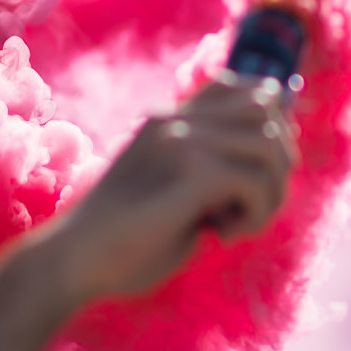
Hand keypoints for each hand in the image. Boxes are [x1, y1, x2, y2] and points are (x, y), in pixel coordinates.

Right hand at [0, 75, 297, 350]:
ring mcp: (179, 142)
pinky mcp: (186, 175)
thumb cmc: (122, 240)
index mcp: (170, 118)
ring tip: (239, 224)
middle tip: (253, 206)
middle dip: (278, 161)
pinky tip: (222, 234)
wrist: (71, 261)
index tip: (253, 176)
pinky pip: (253, 180)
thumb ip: (214, 170)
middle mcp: (176, 119)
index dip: (271, 128)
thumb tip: (276, 156)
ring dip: (270, 191)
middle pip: (268, 108)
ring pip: (268, 143)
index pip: (247, 88)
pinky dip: (254, 214)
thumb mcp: (174, 193)